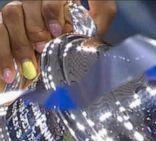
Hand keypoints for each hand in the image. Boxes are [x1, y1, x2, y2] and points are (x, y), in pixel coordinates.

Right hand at [0, 0, 115, 83]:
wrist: (64, 43)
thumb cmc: (82, 28)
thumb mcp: (94, 21)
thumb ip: (99, 18)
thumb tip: (101, 34)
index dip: (51, 13)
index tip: (57, 33)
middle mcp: (34, 1)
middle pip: (26, 6)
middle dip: (34, 30)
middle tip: (42, 50)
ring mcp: (18, 13)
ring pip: (10, 17)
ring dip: (18, 45)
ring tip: (29, 69)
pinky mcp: (6, 28)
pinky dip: (3, 55)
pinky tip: (9, 74)